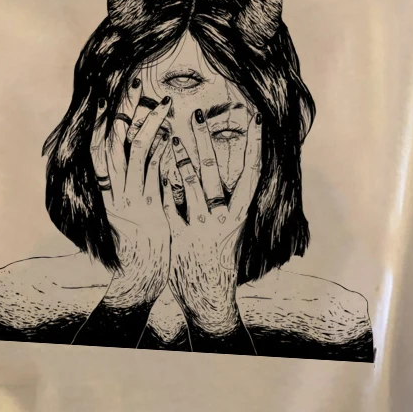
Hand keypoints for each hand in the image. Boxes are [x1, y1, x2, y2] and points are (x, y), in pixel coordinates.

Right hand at [72, 82, 172, 347]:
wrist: (140, 279)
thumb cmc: (136, 246)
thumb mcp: (125, 214)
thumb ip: (126, 187)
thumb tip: (130, 160)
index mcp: (107, 191)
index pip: (98, 148)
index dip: (101, 119)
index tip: (107, 94)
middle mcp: (114, 192)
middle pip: (114, 142)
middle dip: (124, 110)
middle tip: (134, 83)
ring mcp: (130, 201)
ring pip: (136, 155)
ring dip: (150, 126)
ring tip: (163, 103)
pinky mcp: (148, 211)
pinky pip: (154, 175)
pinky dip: (162, 153)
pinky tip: (172, 136)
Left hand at [161, 109, 261, 353]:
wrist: (209, 298)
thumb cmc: (220, 262)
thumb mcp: (231, 231)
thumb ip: (228, 205)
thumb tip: (227, 177)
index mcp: (239, 215)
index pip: (251, 173)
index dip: (254, 145)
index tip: (256, 120)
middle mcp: (221, 218)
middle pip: (214, 170)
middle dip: (205, 139)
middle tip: (197, 114)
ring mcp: (200, 227)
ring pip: (189, 184)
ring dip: (180, 157)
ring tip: (173, 136)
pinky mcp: (179, 238)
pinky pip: (168, 206)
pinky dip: (162, 187)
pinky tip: (156, 169)